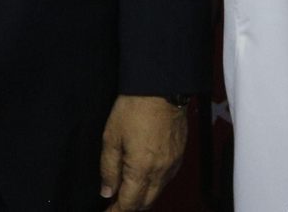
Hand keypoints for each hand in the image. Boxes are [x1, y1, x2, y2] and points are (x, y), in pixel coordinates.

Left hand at [100, 95, 187, 210]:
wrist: (162, 88)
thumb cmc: (135, 107)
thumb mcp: (111, 137)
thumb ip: (108, 168)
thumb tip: (107, 191)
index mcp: (141, 170)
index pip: (128, 204)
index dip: (115, 211)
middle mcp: (160, 171)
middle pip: (145, 203)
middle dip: (129, 208)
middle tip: (115, 204)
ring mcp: (172, 163)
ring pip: (157, 192)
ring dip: (142, 197)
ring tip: (128, 191)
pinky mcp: (179, 154)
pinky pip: (167, 179)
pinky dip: (155, 185)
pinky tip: (145, 177)